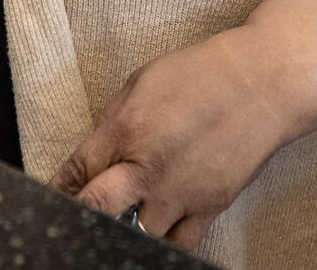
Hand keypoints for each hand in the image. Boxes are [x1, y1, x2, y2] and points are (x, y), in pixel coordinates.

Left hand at [51, 29, 294, 251]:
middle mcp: (150, 167)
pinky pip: (179, 242)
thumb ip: (112, 121)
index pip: (77, 170)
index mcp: (127, 129)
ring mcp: (181, 192)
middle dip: (83, 211)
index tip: (54, 197)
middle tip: (83, 211)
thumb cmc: (202, 75)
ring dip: (128, 225)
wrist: (262, 84)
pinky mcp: (210, 206)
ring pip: (139, 232)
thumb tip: (91, 155)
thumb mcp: (143, 81)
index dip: (58, 188)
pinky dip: (165, 237)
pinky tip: (160, 226)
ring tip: (129, 213)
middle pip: (97, 207)